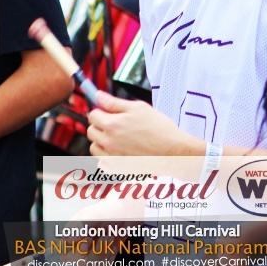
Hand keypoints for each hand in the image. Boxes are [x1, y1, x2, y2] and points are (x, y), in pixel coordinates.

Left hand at [87, 92, 202, 156]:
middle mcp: (108, 142)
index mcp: (111, 125)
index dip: (101, 111)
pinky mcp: (118, 169)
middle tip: (115, 125)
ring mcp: (112, 157)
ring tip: (118, 139)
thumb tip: (97, 96)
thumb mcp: (138, 108)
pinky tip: (121, 152)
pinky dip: (108, 156)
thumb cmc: (160, 129)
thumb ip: (114, 102)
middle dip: (100, 126)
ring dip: (101, 142)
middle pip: (91, 131)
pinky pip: (103, 162)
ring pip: (95, 147)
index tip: (109, 113)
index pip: (92, 115)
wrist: (175, 153)